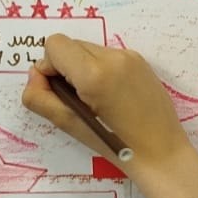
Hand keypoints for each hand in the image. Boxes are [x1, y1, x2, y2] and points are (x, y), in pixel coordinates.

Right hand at [22, 35, 197, 197]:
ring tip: (95, 100)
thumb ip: (40, 97)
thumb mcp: (69, 124)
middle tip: (77, 99)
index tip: (60, 92)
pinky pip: (108, 56)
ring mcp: (130, 57)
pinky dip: (101, 70)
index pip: (54, 45)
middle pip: (71, 45)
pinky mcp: (141, 62)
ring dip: (83, 69)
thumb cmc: (116, 144)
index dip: (49, 67)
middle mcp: (114, 57)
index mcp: (95, 73)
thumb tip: (35, 74)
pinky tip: (111, 96)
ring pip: (89, 50)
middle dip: (66, 68)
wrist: (162, 152)